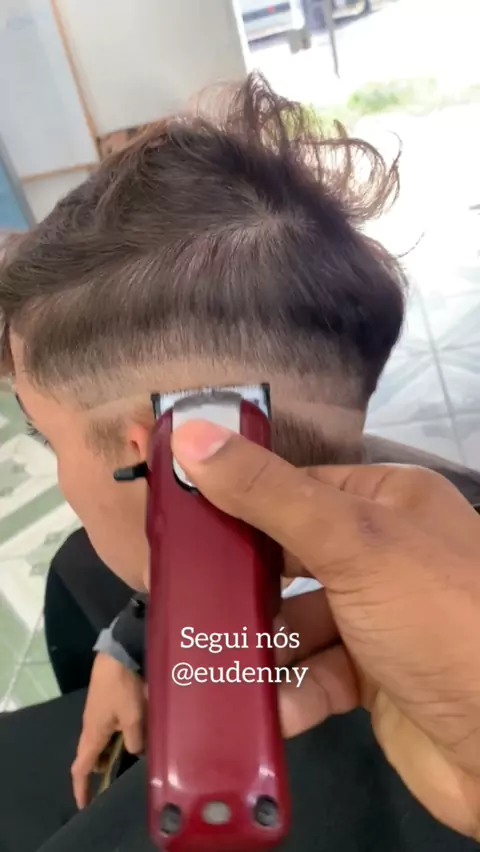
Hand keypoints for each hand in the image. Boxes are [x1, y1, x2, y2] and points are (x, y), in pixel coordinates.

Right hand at [71, 653, 144, 808]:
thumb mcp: (134, 718)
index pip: (81, 768)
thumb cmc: (122, 688)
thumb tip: (136, 753)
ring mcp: (97, 714)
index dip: (81, 789)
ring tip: (131, 760)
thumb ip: (135, 740)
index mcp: (93, 734)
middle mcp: (90, 727)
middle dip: (101, 770)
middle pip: (92, 756)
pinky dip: (117, 737)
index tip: (84, 805)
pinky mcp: (105, 703)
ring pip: (102, 741)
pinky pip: (108, 728)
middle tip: (117, 782)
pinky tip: (134, 735)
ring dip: (112, 752)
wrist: (117, 655)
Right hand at [172, 420, 479, 840]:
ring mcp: (378, 618)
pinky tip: (269, 707)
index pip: (296, 488)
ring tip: (211, 660)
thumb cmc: (433, 617)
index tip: (179, 521)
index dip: (238, 501)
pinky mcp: (373, 678)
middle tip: (181, 596)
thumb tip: (189, 436)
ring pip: (296, 622)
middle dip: (242, 583)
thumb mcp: (352, 541)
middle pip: (289, 557)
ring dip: (261, 646)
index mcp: (388, 501)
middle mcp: (383, 553)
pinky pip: (315, 676)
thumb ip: (268, 494)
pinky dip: (290, 693)